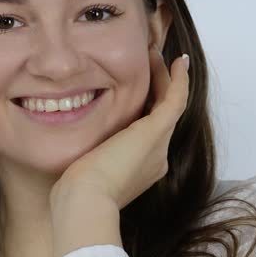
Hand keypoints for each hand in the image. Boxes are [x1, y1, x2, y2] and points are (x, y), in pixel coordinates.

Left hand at [52, 46, 190, 210]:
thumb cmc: (77, 192)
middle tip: (154, 63)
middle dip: (159, 89)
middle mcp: (157, 158)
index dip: (146, 108)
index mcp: (141, 168)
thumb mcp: (83, 171)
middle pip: (162, 116)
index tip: (139, 91)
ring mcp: (160, 146)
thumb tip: (77, 153)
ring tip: (158, 56)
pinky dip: (178, 80)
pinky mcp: (156, 132)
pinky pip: (176, 99)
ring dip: (166, 79)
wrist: (86, 201)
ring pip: (170, 105)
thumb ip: (88, 158)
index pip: (147, 131)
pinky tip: (176, 61)